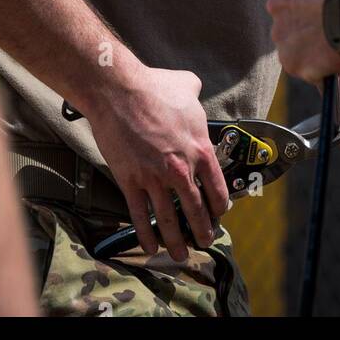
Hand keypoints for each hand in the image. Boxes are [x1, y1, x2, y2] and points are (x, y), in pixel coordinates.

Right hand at [85, 66, 228, 262]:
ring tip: (179, 255)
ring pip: (169, 220)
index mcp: (200, 148)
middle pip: (196, 210)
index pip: (217, 188)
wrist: (119, 91)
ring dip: (176, 241)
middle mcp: (181, 168)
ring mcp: (154, 178)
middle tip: (205, 242)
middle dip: (202, 231)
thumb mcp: (187, 85)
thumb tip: (196, 88)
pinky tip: (150, 247)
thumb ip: (197, 92)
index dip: (220, 206)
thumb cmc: (153, 86)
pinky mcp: (130, 181)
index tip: (219, 214)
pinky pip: (140, 215)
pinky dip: (146, 235)